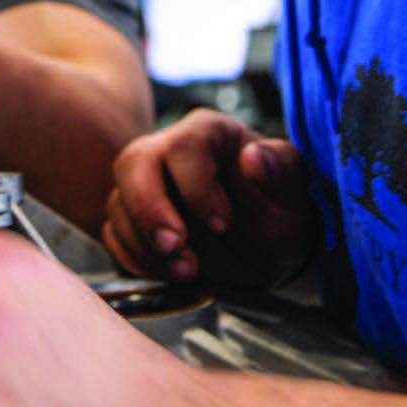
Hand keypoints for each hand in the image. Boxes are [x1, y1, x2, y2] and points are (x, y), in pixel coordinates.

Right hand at [103, 108, 318, 285]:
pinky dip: (135, 258)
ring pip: (118, 202)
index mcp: (208, 133)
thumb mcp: (292, 192)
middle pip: (133, 163)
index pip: (183, 146)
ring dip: (145, 244)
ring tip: (186, 271)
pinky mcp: (133, 218)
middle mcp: (168, 150)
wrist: (267, 249)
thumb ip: (279, 170)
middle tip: (176, 248)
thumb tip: (255, 157)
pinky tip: (168, 273)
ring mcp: (146, 184)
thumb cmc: (280, 210)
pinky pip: (114, 233)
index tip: (223, 225)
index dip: (197, 187)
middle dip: (149, 212)